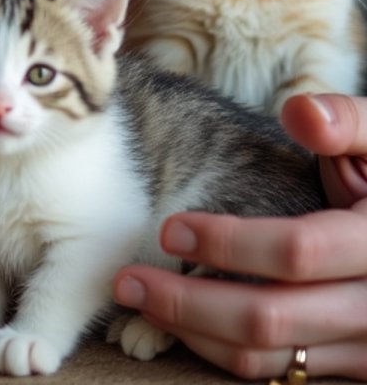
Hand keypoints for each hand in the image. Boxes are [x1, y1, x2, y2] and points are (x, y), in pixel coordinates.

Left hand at [113, 93, 366, 379]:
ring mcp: (366, 347)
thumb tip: (298, 111)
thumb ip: (347, 121)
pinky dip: (225, 354)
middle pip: (271, 318)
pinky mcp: (353, 368)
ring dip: (196, 335)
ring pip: (270, 357)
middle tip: (127, 279)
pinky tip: (186, 323)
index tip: (171, 227)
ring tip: (141, 302)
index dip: (230, 242)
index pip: (296, 252)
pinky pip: (282, 373)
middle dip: (189, 303)